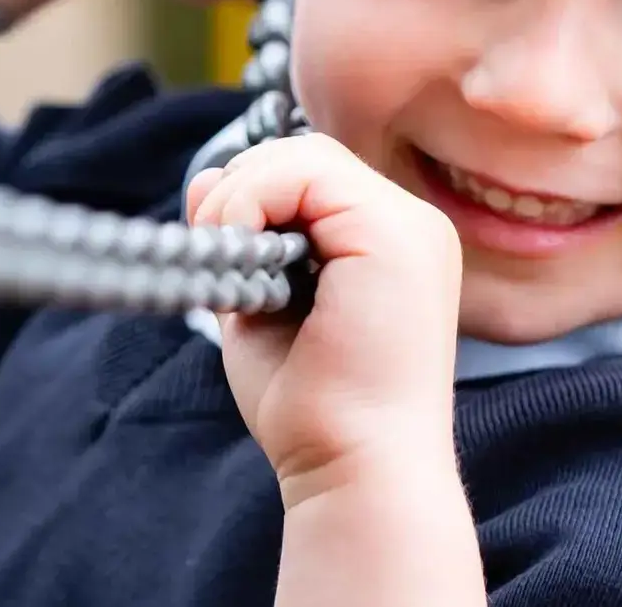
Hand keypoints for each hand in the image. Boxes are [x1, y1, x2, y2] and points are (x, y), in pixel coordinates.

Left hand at [187, 134, 462, 497]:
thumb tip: (207, 177)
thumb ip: (242, 239)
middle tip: (215, 252)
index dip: (252, 196)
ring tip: (228, 258)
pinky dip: (254, 197)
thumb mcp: (264, 307)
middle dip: (243, 190)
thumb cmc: (316, 411)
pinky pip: (309, 170)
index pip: (313, 176)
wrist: (359, 468)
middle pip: (309, 154)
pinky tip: (241, 249)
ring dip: (244, 194)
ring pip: (306, 153)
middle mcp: (414, 224)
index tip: (219, 251)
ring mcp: (412, 224)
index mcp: (392, 244)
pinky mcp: (395, 232)